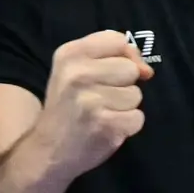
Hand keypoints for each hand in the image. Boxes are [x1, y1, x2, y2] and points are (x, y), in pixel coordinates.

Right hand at [35, 30, 150, 177]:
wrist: (46, 152)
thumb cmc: (68, 107)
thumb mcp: (77, 71)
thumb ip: (114, 58)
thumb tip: (147, 70)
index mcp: (69, 54)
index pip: (117, 40)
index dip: (124, 55)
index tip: (110, 72)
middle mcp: (77, 74)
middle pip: (131, 69)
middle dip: (122, 85)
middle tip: (97, 100)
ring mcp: (90, 100)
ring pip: (136, 95)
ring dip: (124, 107)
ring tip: (99, 114)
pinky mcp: (105, 124)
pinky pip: (137, 118)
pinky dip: (126, 126)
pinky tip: (104, 129)